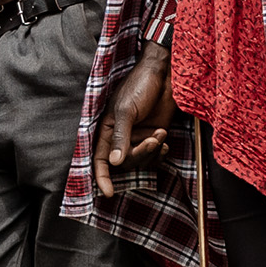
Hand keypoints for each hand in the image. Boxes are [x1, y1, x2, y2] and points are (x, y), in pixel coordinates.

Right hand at [96, 40, 174, 185]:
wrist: (165, 73)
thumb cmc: (141, 84)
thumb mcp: (127, 110)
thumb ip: (120, 137)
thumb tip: (114, 162)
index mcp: (107, 129)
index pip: (100, 160)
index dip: (102, 177)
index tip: (109, 192)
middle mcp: (121, 136)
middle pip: (124, 163)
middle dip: (139, 156)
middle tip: (151, 141)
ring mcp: (138, 137)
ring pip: (141, 161)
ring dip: (152, 152)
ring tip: (159, 134)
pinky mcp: (153, 136)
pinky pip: (154, 156)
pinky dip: (160, 152)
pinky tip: (164, 138)